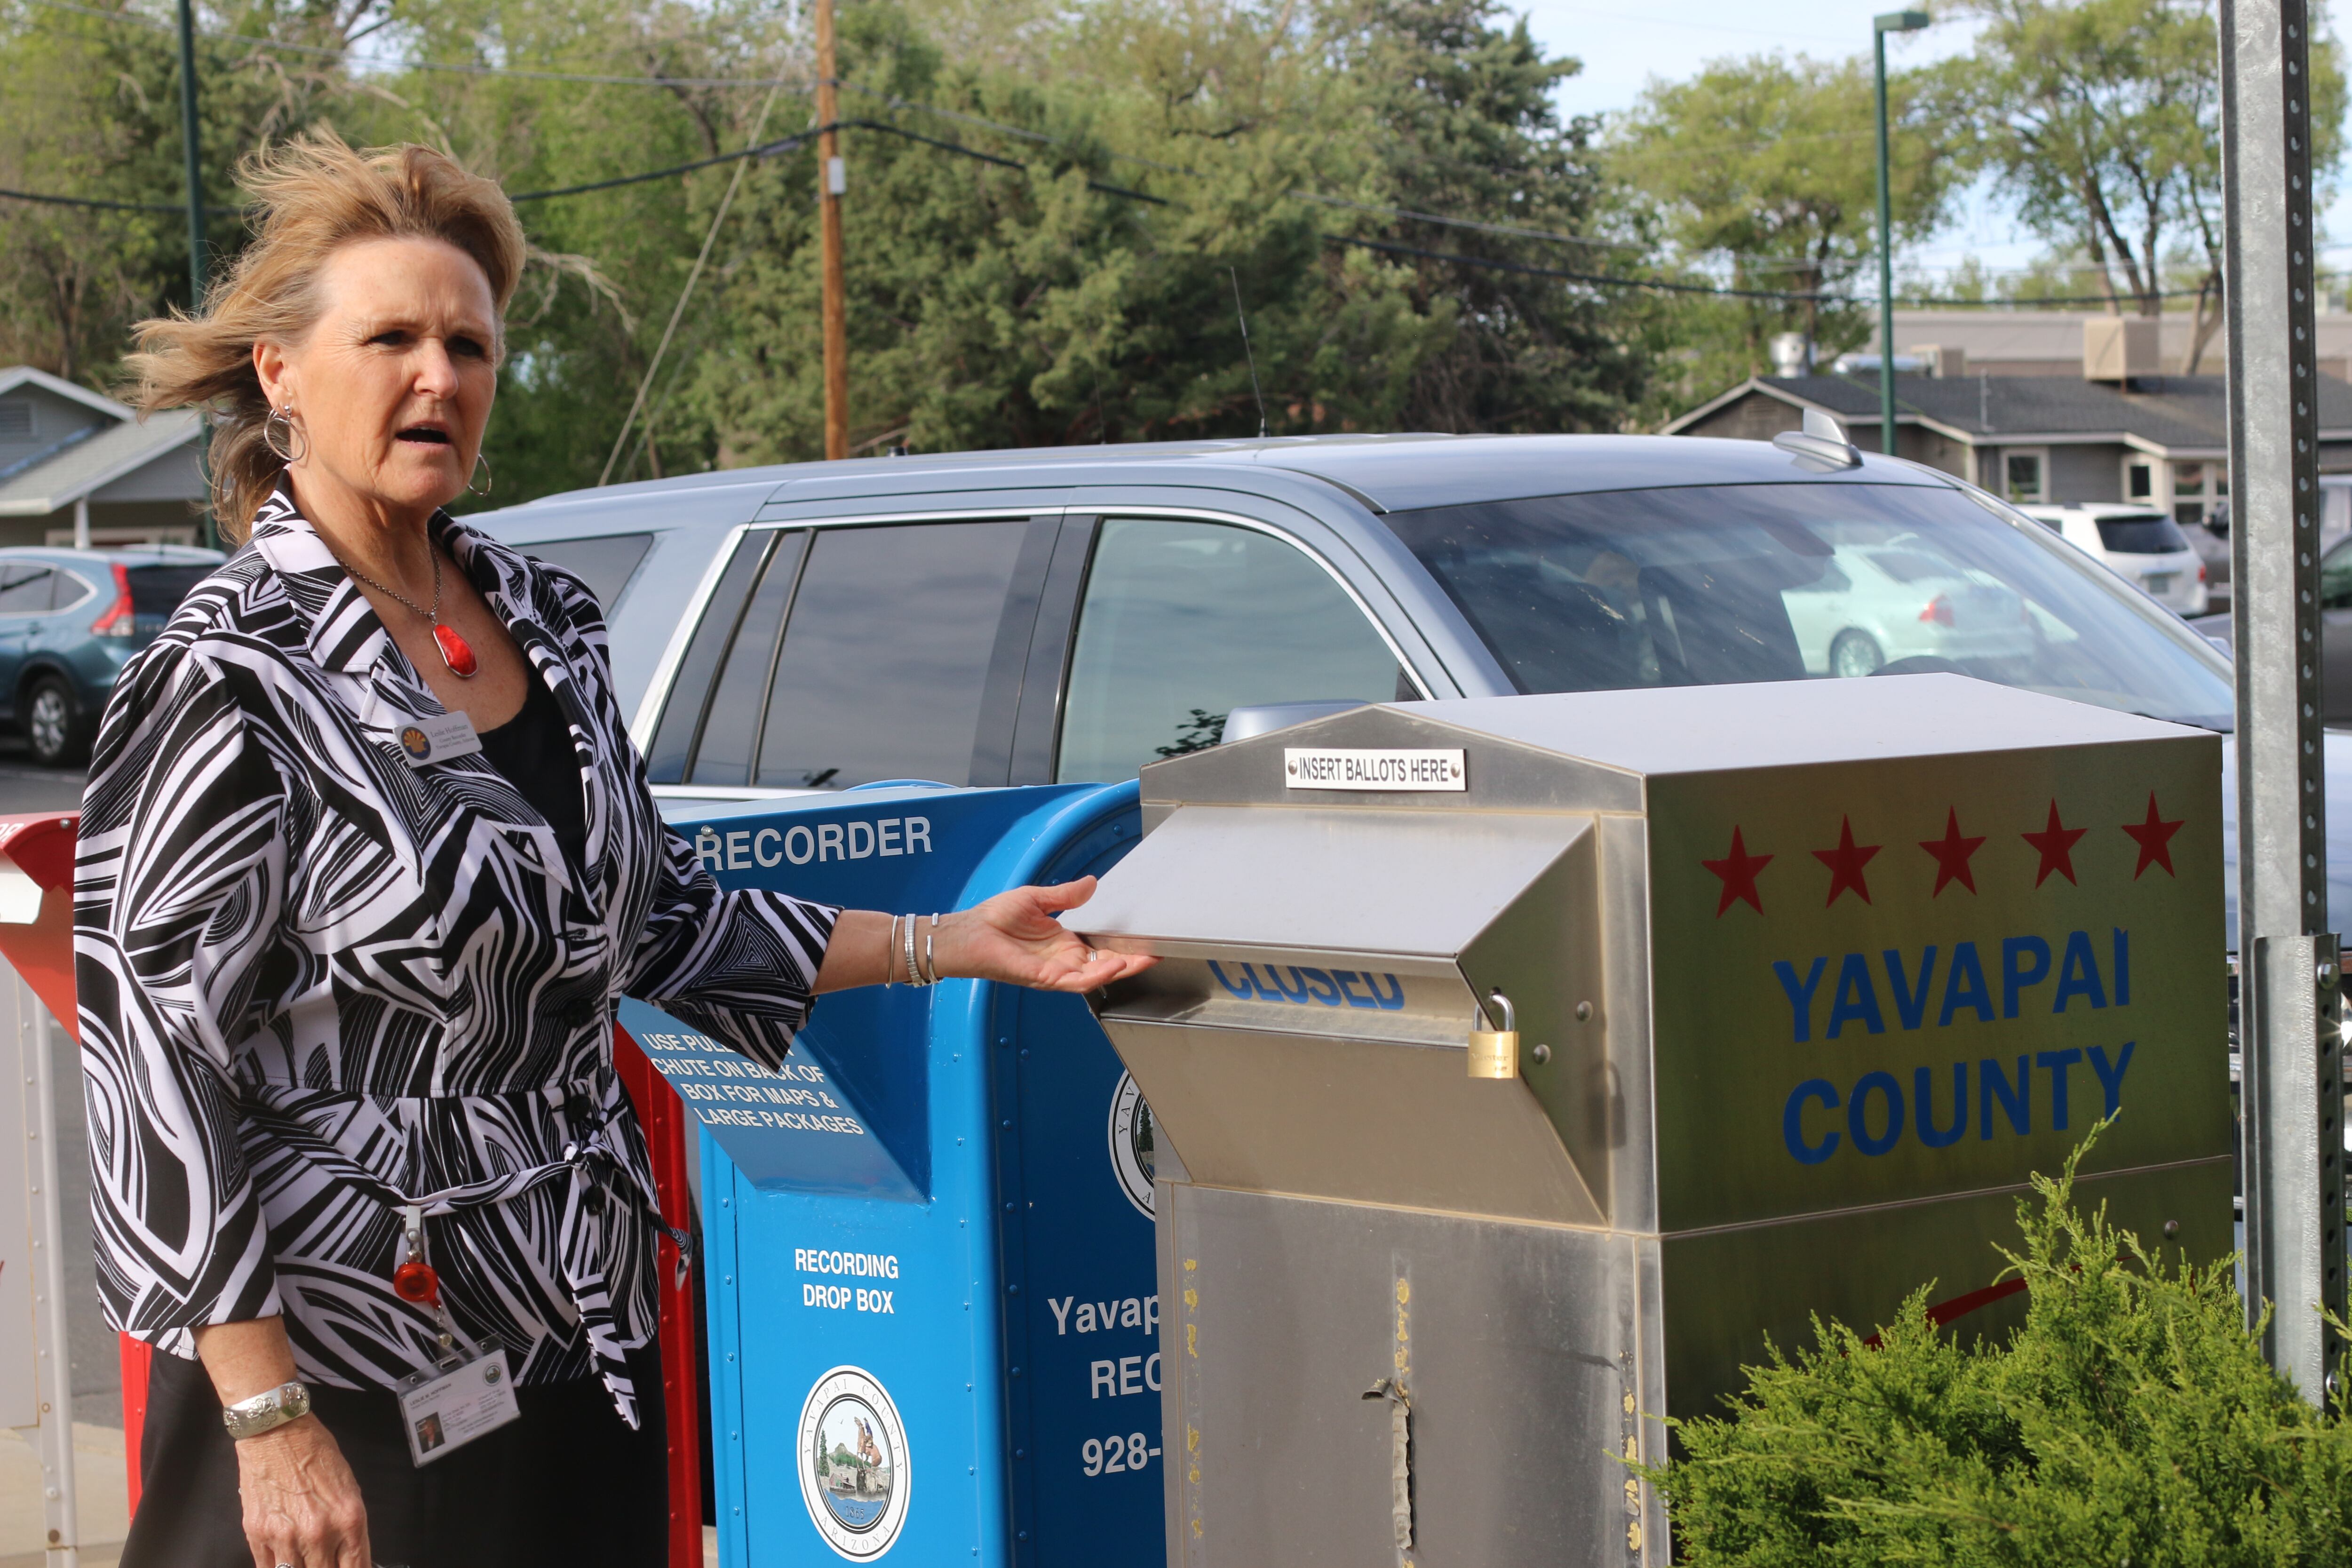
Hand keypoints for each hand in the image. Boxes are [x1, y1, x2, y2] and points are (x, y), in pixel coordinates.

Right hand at [232, 1414, 371, 1567]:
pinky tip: (283, 1560)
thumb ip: (349, 1528)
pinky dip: (275, 1567)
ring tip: (302, 1558)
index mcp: (349, 1519)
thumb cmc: (315, 1453)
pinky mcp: (258, 1535)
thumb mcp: (349, 1488)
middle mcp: (319, 1533)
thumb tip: (348, 1557)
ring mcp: (286, 1537)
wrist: (277, 1433)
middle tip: (323, 1560)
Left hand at [934, 876, 1155, 991]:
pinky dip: (1098, 976)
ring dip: (1122, 969)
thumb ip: (1066, 895)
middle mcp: (1063, 959)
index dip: (1123, 944)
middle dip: (1132, 960)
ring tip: (1143, 959)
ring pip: (1096, 975)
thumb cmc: (994, 919)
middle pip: (1105, 964)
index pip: (1100, 947)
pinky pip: (1077, 981)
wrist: (969, 933)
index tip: (1143, 937)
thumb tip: (1091, 883)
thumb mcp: (1037, 899)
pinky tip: (1114, 967)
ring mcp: (1055, 971)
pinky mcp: (1045, 978)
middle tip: (1156, 952)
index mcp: (1063, 942)